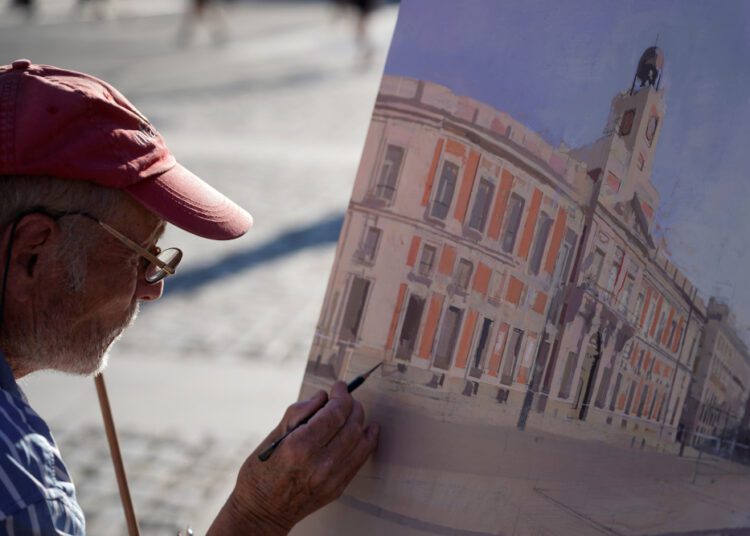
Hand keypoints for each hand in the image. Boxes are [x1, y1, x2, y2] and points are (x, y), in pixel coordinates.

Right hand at [207, 381, 378, 534]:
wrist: (261, 513)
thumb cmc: (260, 474)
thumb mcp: (273, 437)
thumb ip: (299, 413)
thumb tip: (322, 397)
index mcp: (299, 446)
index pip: (335, 413)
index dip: (341, 395)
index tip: (339, 386)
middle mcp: (319, 463)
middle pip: (351, 425)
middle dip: (352, 405)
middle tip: (345, 397)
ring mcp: (331, 478)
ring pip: (360, 441)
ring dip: (361, 420)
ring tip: (354, 411)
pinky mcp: (337, 488)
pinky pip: (360, 459)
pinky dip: (367, 441)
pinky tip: (368, 430)